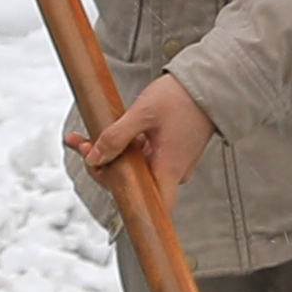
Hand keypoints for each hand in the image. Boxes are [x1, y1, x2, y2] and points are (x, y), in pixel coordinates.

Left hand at [68, 68, 215, 195]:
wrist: (208, 82)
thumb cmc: (182, 97)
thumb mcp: (143, 114)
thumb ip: (116, 137)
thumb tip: (93, 158)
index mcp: (169, 169)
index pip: (152, 208)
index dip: (127, 207)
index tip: (103, 184)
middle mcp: (172, 173)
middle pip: (132, 184)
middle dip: (103, 167)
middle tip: (82, 145)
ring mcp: (170, 164)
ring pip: (133, 169)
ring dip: (108, 155)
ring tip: (82, 138)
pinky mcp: (168, 154)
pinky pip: (141, 157)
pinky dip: (122, 147)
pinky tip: (101, 136)